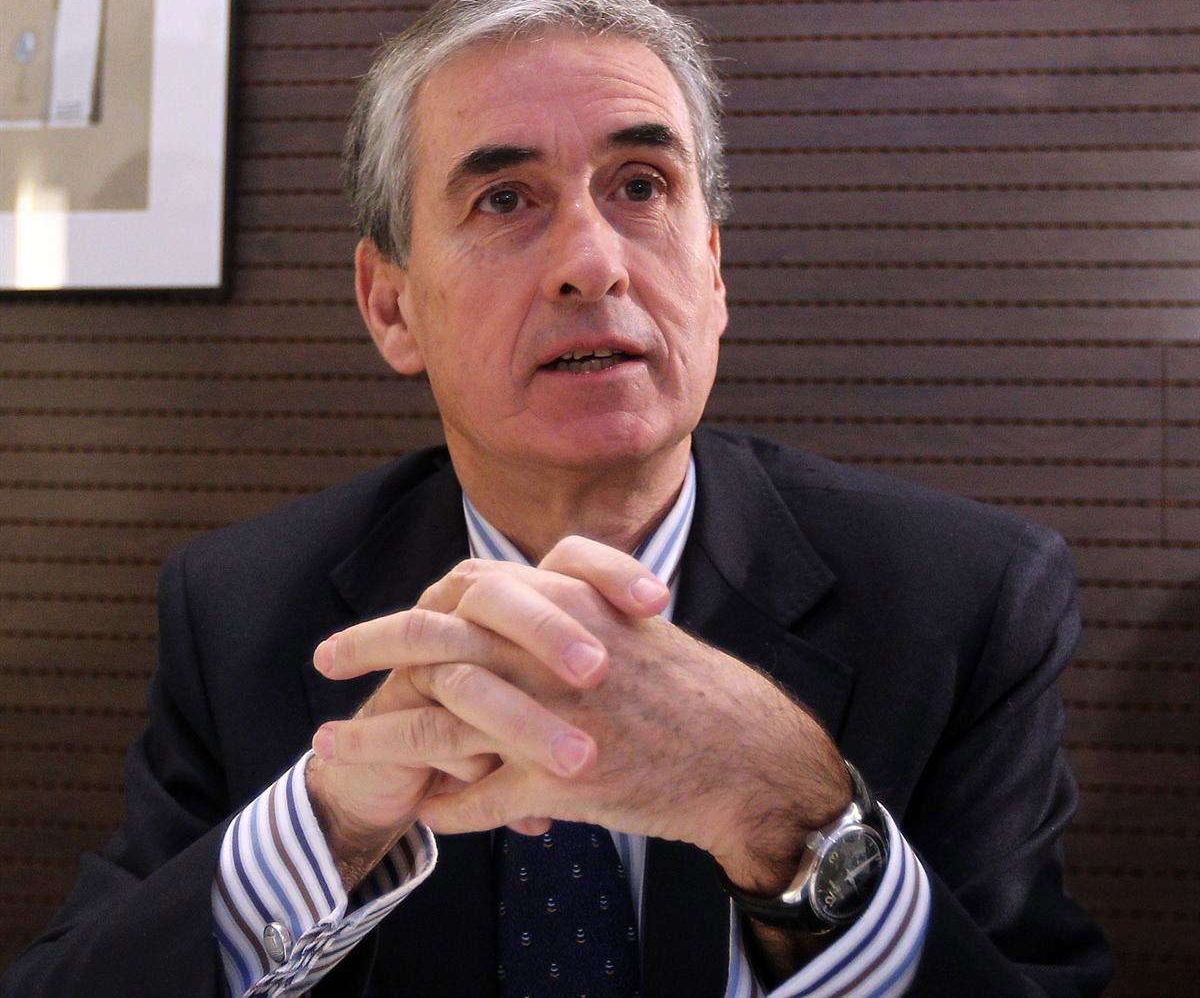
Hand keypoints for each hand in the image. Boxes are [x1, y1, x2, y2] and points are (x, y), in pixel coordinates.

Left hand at [319, 536, 849, 895]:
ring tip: (327, 752)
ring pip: (437, 722)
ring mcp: (549, 714)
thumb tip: (513, 609)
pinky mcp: (560, 779)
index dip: (407, 606)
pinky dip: (446, 807)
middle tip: (326, 657)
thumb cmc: (688, 687)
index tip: (370, 624)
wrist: (744, 751)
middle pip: (434, 636)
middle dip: (369, 643)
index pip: (464, 589)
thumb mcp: (625, 625)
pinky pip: (478, 797)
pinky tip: (424, 814)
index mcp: (564, 605)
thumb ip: (566, 611)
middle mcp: (548, 650)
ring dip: (376, 739)